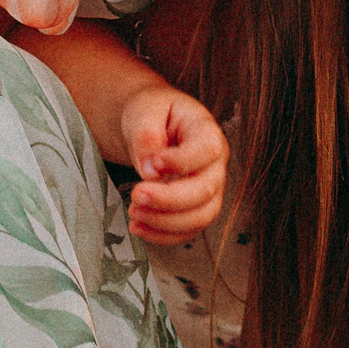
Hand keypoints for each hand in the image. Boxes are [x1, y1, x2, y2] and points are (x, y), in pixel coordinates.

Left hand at [119, 82, 226, 244]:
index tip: (152, 163)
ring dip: (166, 222)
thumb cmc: (151, 113)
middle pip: (205, 190)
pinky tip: (139, 227)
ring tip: (133, 213)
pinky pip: (187, 231)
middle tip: (136, 194)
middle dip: (169, 199)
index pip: (206, 150)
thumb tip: (150, 171)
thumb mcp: (144, 111)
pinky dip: (163, 235)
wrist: (150, 125)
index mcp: (207, 131)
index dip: (182, 162)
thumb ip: (147, 136)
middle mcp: (215, 164)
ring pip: (200, 217)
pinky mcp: (196, 209)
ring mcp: (209, 190)